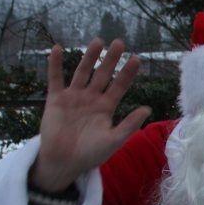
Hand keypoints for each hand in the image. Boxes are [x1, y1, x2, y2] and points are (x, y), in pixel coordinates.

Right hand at [30, 39, 149, 191]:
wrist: (64, 162)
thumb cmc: (90, 154)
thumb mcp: (114, 140)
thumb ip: (129, 124)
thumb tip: (148, 108)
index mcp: (106, 107)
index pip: (120, 86)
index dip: (128, 73)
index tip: (137, 58)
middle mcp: (91, 98)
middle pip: (103, 74)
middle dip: (111, 59)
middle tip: (119, 42)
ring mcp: (74, 97)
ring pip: (83, 72)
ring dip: (89, 57)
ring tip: (97, 41)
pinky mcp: (56, 99)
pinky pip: (55, 79)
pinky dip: (56, 64)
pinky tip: (58, 49)